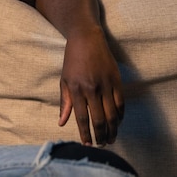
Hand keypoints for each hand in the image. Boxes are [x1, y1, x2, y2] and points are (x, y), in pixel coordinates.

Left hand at [58, 30, 124, 145]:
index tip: (87, 144)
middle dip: (100, 135)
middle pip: (99, 119)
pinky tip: (117, 122)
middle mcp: (91, 89)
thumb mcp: (64, 80)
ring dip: (112, 129)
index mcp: (76, 89)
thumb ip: (64, 102)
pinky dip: (120, 115)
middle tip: (101, 145)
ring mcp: (106, 85)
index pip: (82, 118)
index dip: (85, 133)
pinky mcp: (117, 80)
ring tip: (110, 138)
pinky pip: (121, 103)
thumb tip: (62, 122)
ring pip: (112, 114)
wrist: (86, 39)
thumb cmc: (72, 60)